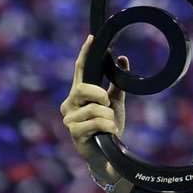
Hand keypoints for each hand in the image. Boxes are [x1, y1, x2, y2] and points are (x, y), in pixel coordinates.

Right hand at [60, 35, 127, 164]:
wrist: (108, 154)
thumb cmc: (109, 126)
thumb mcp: (115, 102)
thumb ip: (117, 82)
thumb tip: (122, 59)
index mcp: (79, 93)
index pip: (80, 69)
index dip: (85, 53)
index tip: (91, 37)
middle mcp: (69, 104)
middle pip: (83, 88)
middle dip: (99, 95)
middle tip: (107, 103)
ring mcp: (69, 119)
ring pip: (95, 107)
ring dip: (109, 115)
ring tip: (109, 124)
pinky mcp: (74, 132)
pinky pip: (97, 121)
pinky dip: (108, 125)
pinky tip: (108, 132)